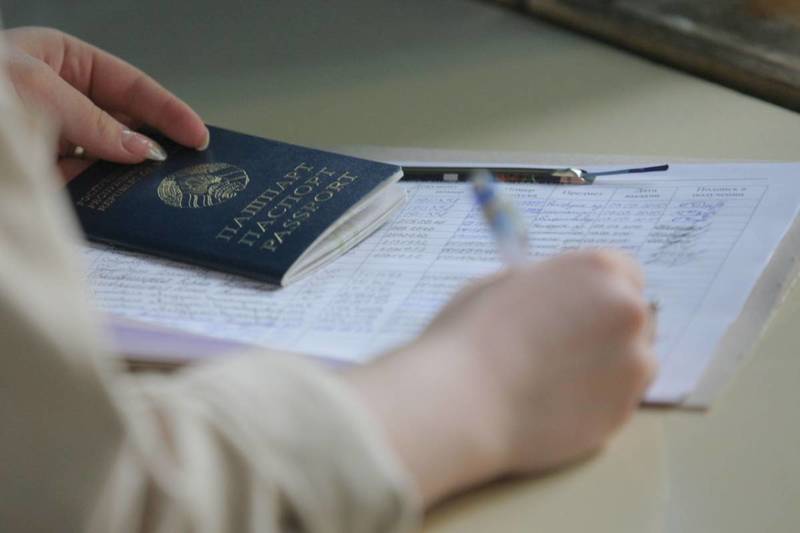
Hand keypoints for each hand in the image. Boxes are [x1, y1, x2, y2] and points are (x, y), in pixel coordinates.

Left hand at [3, 27, 208, 179]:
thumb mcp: (39, 89)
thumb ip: (92, 120)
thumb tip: (139, 150)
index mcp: (65, 63)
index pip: (131, 87)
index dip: (168, 110)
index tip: (197, 135)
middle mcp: (63, 99)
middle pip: (125, 123)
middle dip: (156, 144)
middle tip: (189, 167)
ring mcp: (54, 137)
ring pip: (108, 156)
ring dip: (132, 173)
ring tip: (164, 188)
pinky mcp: (44, 171)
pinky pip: (86, 181)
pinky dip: (106, 192)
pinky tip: (126, 201)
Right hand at [343, 250, 656, 503]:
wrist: (461, 405)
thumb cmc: (468, 338)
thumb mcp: (498, 285)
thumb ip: (539, 286)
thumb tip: (548, 297)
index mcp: (597, 270)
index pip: (624, 272)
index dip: (598, 291)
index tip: (578, 306)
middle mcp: (626, 311)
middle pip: (633, 316)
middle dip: (606, 328)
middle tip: (563, 346)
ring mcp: (632, 364)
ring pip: (631, 362)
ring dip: (604, 367)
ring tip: (553, 380)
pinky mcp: (625, 411)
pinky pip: (617, 401)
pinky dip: (595, 402)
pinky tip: (554, 405)